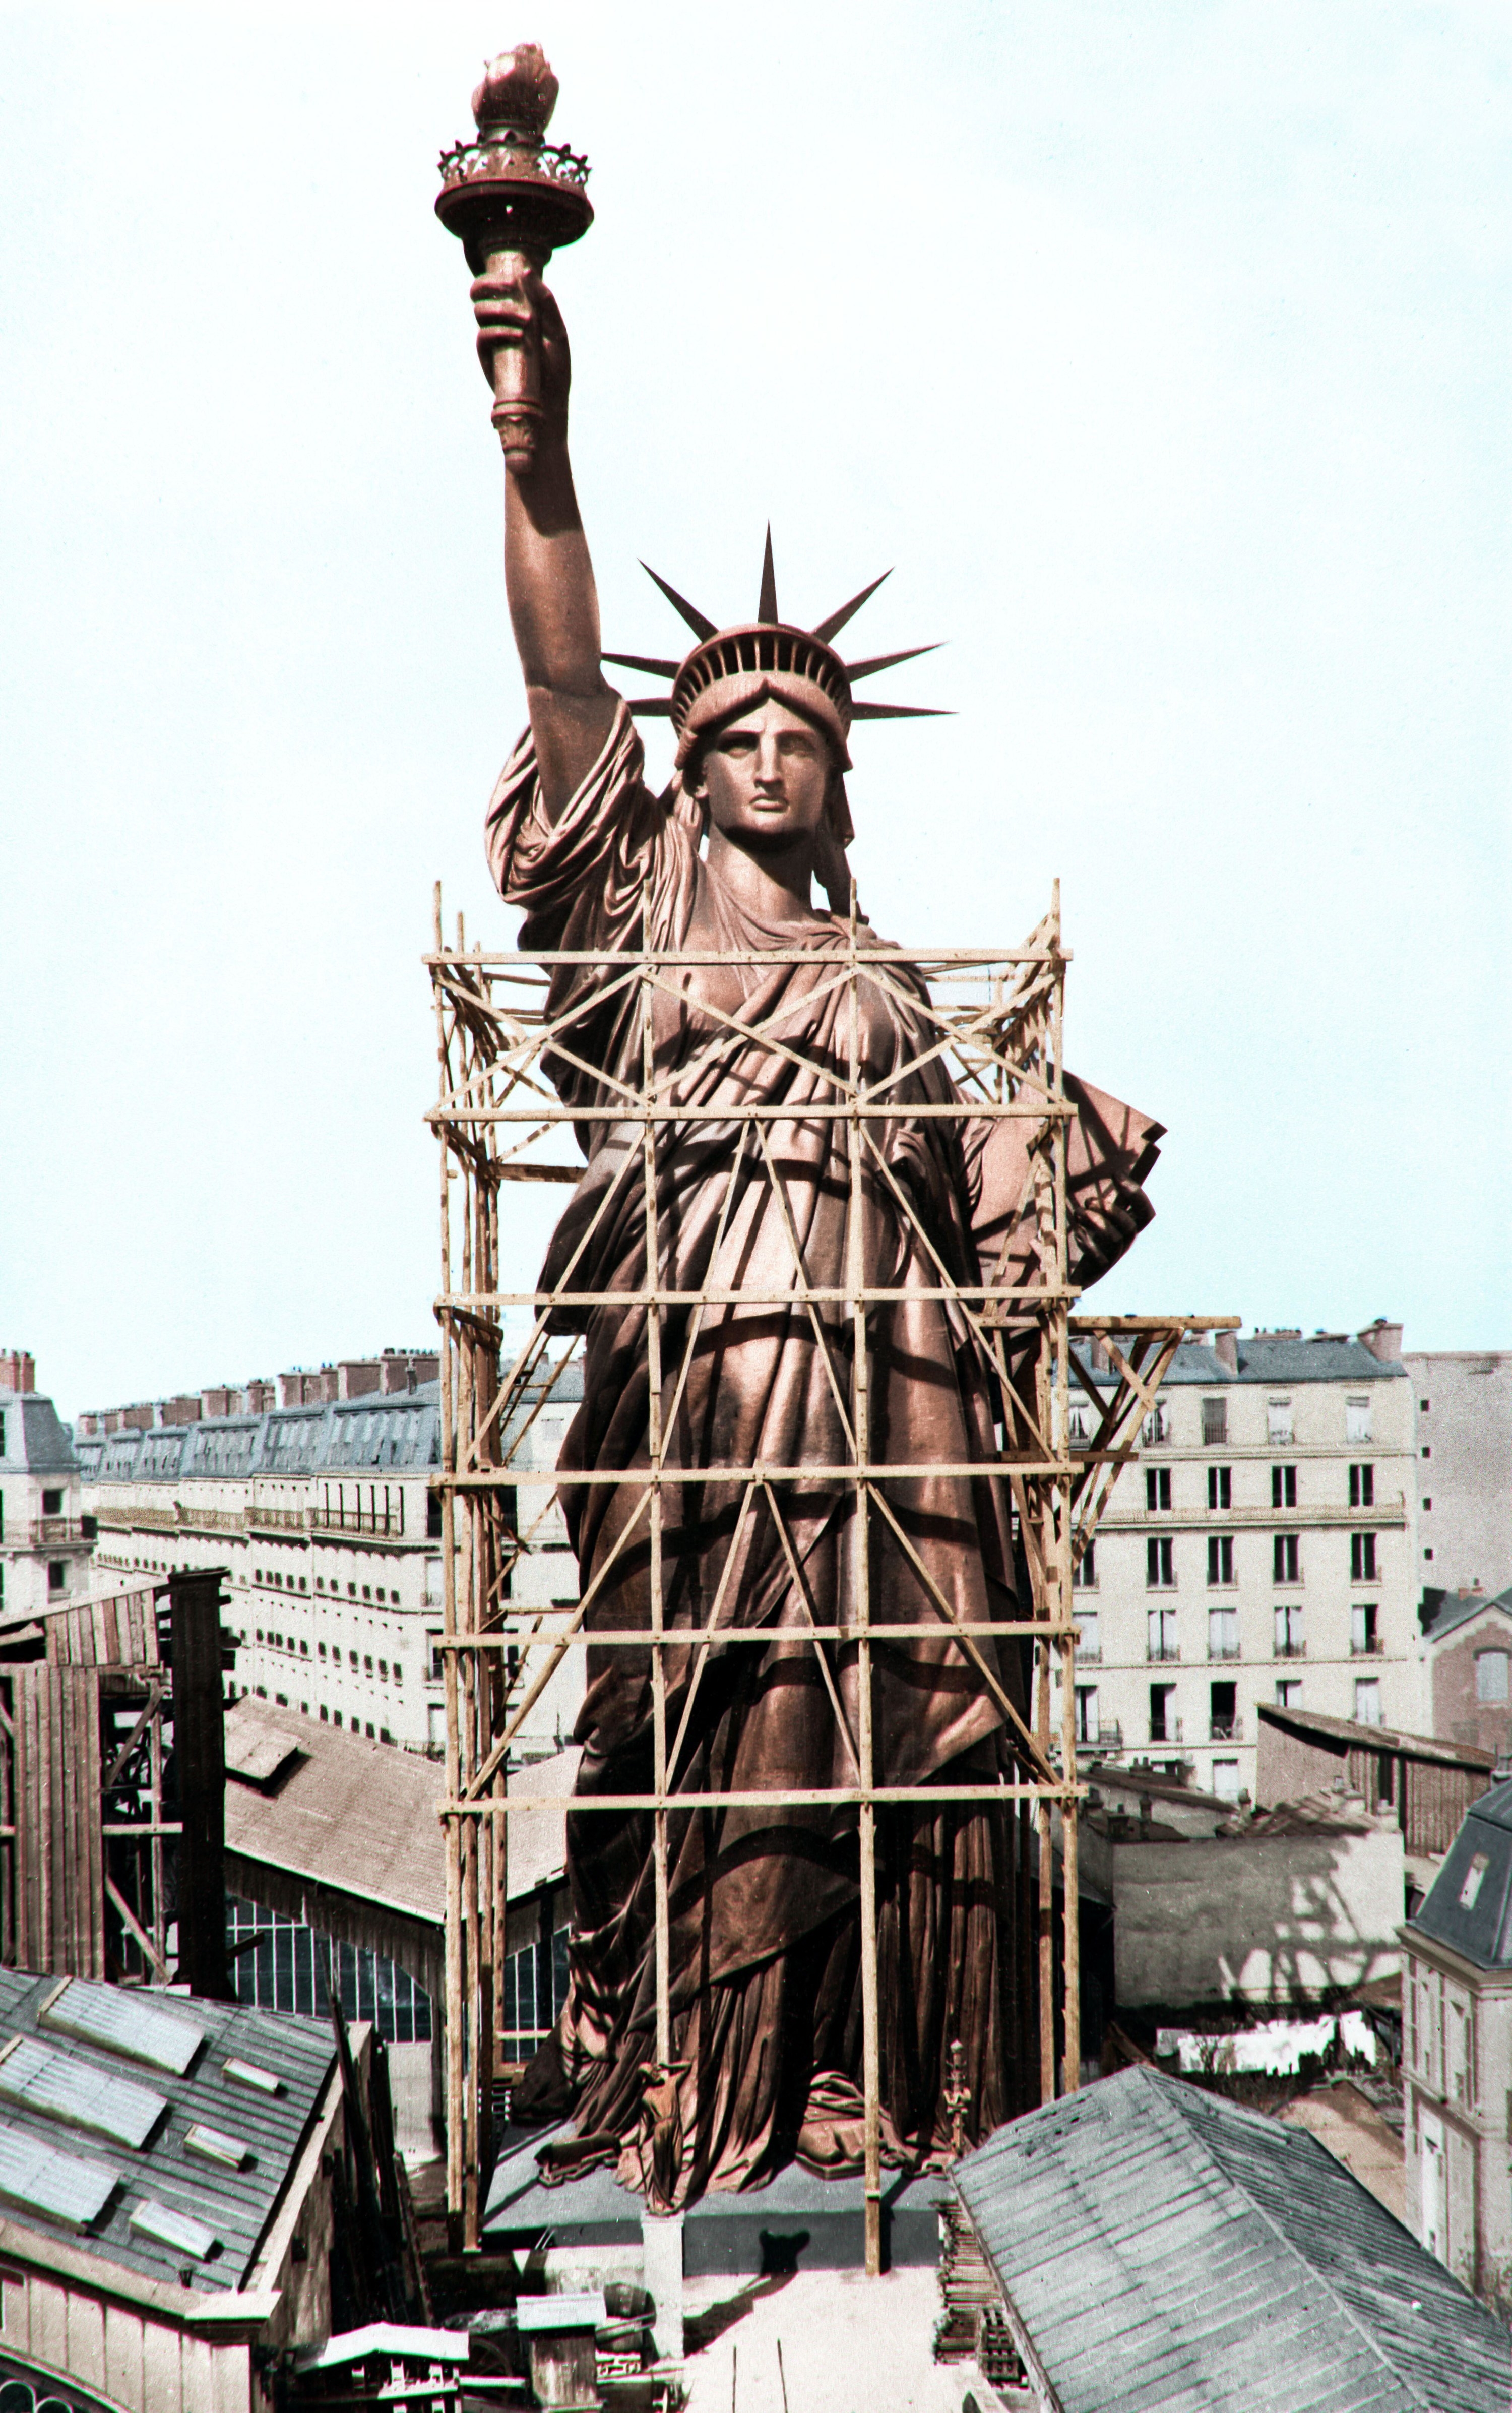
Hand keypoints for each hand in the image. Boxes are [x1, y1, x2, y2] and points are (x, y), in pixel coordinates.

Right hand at [471, 264, 570, 437]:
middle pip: (479, 292)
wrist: (548, 408)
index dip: (498, 275)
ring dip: (502, 309)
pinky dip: (499, 331)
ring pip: (480, 311)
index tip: (515, 277)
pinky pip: (483, 336)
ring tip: (525, 322)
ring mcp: (492, 340)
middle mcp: (500, 323)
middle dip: (490, 284)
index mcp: (516, 313)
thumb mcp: (557, 333)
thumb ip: (546, 303)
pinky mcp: (487, 358)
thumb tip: (528, 272)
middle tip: (509, 287)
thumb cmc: (555, 372)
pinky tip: (518, 337)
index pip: (496, 285)